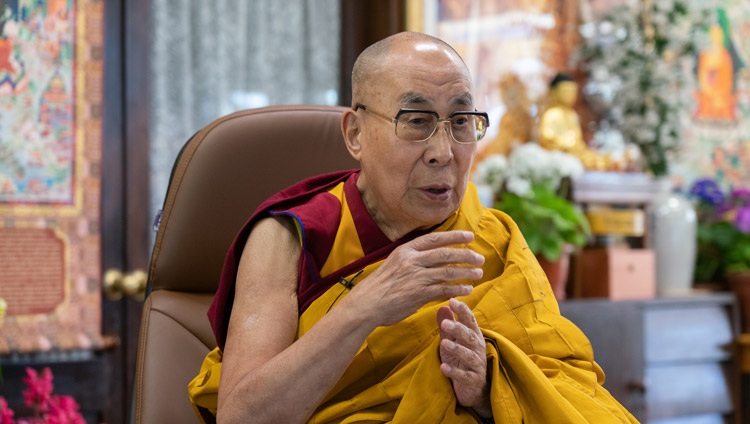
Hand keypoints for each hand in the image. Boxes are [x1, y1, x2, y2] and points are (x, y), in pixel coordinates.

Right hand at [345, 231, 483, 326]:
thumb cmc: (380, 286)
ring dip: (466, 272)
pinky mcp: (418, 294)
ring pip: (448, 271)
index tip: (470, 236)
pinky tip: (467, 289)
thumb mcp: (394, 264)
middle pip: (446, 254)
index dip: (455, 236)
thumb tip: (434, 258)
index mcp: (405, 250)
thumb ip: (413, 260)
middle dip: (466, 254)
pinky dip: (458, 289)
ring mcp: (415, 277)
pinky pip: (444, 289)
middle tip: (480, 257)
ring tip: (478, 273)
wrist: (365, 304)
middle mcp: (412, 261)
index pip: (435, 239)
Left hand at [438, 298, 489, 415]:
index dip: (462, 310)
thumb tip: (442, 307)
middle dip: (458, 329)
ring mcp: (477, 365)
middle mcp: (478, 348)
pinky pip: (464, 375)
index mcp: (474, 336)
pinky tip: (443, 367)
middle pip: (470, 336)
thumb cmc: (462, 360)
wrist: (474, 388)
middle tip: (445, 323)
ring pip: (468, 355)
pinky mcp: (473, 380)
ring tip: (443, 343)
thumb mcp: (452, 342)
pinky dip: (454, 372)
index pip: (470, 320)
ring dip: (456, 349)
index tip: (452, 300)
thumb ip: (448, 325)